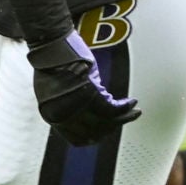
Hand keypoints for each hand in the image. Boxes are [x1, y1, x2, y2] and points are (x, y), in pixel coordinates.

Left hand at [27, 32, 141, 145]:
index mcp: (53, 117)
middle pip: (96, 132)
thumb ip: (66, 107)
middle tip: (123, 120)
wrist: (51, 45)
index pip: (78, 139)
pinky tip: (132, 102)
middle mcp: (65, 115)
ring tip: (135, 111)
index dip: (94, 138)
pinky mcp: (90, 93)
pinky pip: (113, 108)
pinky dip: (125, 107)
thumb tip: (82, 116)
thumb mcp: (54, 92)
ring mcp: (77, 105)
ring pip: (107, 121)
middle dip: (112, 127)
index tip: (105, 133)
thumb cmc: (52, 63)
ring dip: (124, 118)